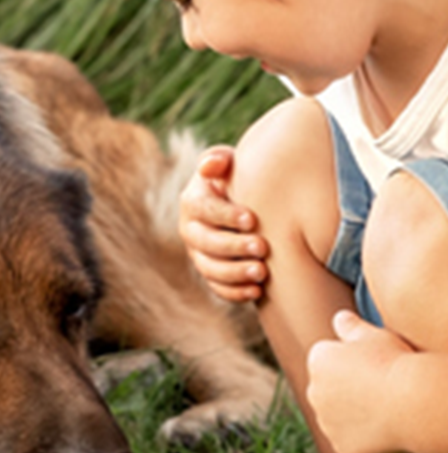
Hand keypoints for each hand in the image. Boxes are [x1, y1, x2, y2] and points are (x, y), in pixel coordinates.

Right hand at [179, 145, 267, 300]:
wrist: (250, 204)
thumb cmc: (240, 179)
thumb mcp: (230, 164)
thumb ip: (220, 159)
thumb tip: (211, 166)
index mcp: (193, 201)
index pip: (202, 209)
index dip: (225, 215)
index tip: (252, 219)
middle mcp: (190, 229)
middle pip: (205, 242)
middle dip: (233, 247)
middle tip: (262, 247)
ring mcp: (199, 254)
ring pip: (209, 269)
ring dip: (235, 273)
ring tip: (261, 272)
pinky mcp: (211, 274)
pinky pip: (218, 288)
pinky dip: (235, 292)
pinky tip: (257, 291)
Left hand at [307, 310, 412, 452]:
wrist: (412, 401)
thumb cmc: (395, 363)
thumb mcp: (374, 335)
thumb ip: (351, 327)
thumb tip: (339, 318)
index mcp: (317, 358)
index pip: (330, 359)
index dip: (356, 362)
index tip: (375, 365)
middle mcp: (313, 389)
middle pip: (329, 388)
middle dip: (346, 388)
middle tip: (378, 388)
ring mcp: (325, 420)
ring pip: (336, 416)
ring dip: (350, 413)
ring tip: (382, 407)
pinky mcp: (340, 445)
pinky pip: (348, 441)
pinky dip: (361, 438)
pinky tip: (382, 428)